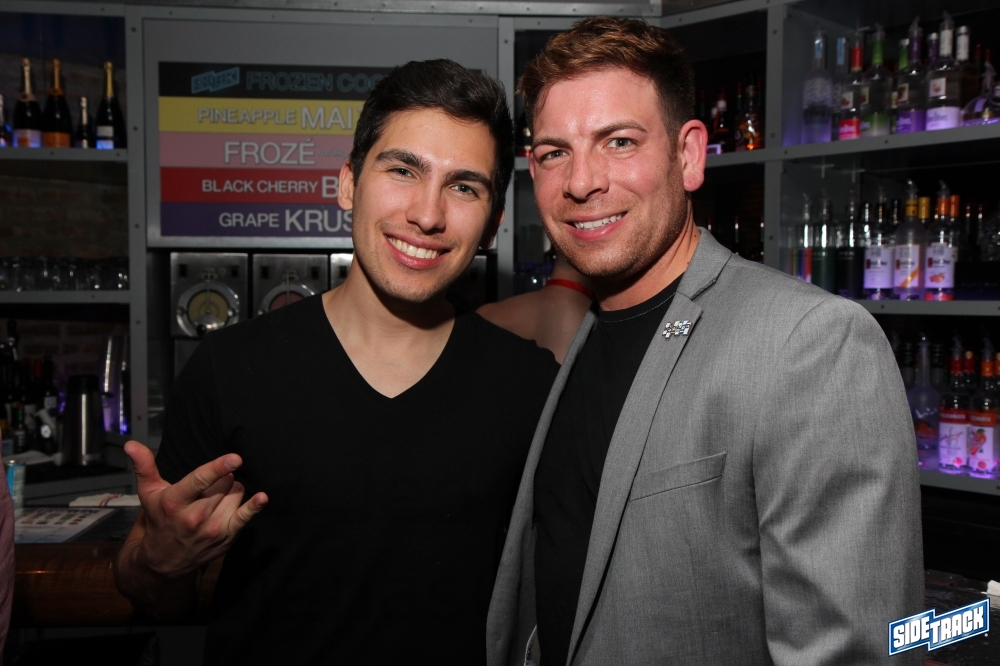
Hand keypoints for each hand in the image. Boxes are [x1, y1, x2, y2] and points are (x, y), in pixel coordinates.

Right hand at [124, 440, 267, 577]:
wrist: (164, 560)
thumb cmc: (159, 520)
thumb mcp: (149, 494)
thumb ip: (144, 467)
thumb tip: (132, 444)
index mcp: (175, 503)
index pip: (200, 481)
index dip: (218, 468)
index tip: (235, 458)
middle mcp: (194, 517)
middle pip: (223, 484)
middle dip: (222, 478)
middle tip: (209, 486)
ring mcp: (212, 529)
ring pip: (236, 493)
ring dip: (231, 489)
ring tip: (216, 498)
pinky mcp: (226, 537)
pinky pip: (245, 516)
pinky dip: (254, 505)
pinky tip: (261, 498)